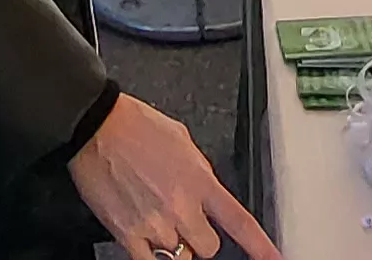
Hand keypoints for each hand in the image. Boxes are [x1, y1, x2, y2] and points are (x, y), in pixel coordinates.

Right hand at [70, 94, 277, 259]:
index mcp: (199, 180)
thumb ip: (199, 171)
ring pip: (181, 258)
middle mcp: (181, 206)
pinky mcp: (128, 234)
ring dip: (174, 246)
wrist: (96, 127)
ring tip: (158, 222)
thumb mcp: (183, 141)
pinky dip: (151, 255)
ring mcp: (155, 224)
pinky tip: (148, 243)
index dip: (261, 246)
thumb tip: (204, 187)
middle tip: (185, 223)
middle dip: (200, 238)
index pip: (240, 222)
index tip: (275, 258)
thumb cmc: (134, 126)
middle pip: (209, 248)